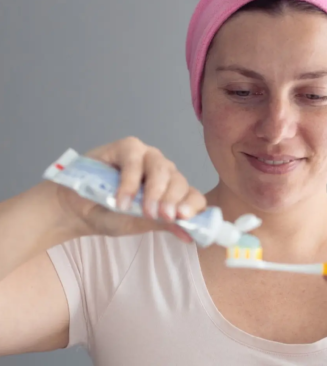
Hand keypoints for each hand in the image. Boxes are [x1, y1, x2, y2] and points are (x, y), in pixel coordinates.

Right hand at [54, 136, 206, 240]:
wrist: (76, 208)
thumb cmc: (110, 215)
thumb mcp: (138, 225)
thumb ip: (163, 225)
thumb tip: (190, 235)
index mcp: (172, 191)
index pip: (193, 196)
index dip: (192, 206)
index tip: (183, 218)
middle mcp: (165, 172)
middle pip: (179, 182)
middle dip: (171, 201)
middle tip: (160, 217)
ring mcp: (148, 157)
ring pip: (161, 169)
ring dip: (154, 192)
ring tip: (143, 211)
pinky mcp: (128, 147)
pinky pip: (135, 162)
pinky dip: (130, 183)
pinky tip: (121, 201)